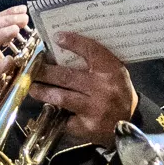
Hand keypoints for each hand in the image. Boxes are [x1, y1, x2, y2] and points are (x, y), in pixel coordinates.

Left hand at [26, 32, 138, 148]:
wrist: (131, 121)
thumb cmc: (118, 91)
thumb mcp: (114, 71)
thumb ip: (96, 61)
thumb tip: (65, 46)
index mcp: (111, 71)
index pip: (91, 51)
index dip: (73, 42)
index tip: (57, 37)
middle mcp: (102, 89)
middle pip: (67, 76)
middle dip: (45, 71)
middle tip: (32, 68)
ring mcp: (94, 109)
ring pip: (62, 98)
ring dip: (43, 92)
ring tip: (33, 88)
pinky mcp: (87, 127)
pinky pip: (66, 119)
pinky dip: (56, 114)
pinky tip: (48, 109)